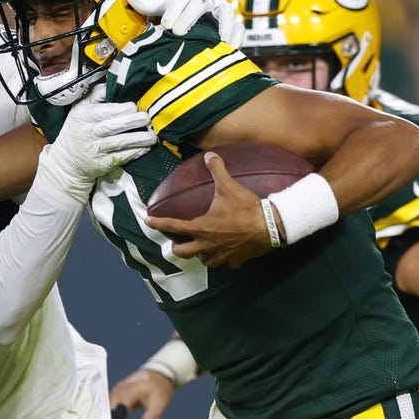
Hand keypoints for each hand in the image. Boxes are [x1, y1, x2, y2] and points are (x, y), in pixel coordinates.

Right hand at [37, 84, 156, 201]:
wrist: (67, 160)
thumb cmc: (78, 128)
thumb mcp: (80, 108)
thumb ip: (96, 95)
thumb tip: (112, 81)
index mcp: (84, 116)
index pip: (104, 111)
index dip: (122, 109)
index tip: (134, 106)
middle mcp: (89, 133)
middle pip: (114, 126)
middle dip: (133, 121)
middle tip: (148, 118)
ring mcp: (96, 150)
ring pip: (120, 143)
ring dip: (139, 139)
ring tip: (153, 135)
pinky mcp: (103, 164)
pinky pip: (122, 157)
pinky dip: (135, 152)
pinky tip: (145, 148)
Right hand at [108, 369, 175, 418]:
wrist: (156, 374)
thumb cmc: (158, 387)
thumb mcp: (160, 401)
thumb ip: (152, 416)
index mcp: (126, 392)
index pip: (118, 414)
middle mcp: (116, 394)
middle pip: (110, 418)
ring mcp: (113, 397)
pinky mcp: (115, 401)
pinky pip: (112, 417)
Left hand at [128, 0, 244, 48]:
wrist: (197, 5)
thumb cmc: (178, 6)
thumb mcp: (163, 3)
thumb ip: (148, 4)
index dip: (174, 10)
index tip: (166, 24)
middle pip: (201, 3)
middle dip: (189, 17)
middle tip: (178, 33)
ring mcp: (222, 9)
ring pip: (225, 14)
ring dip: (219, 27)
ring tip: (213, 42)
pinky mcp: (234, 22)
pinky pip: (239, 28)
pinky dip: (236, 37)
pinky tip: (229, 48)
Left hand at [145, 151, 270, 266]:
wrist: (271, 226)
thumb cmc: (246, 207)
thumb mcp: (229, 186)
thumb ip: (217, 170)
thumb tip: (209, 155)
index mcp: (202, 227)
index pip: (174, 226)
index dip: (158, 224)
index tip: (148, 222)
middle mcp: (208, 244)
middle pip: (184, 252)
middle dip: (178, 248)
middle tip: (177, 243)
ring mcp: (223, 255)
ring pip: (205, 262)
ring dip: (201, 256)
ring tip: (201, 249)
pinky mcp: (237, 260)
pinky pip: (228, 264)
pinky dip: (226, 260)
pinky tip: (227, 254)